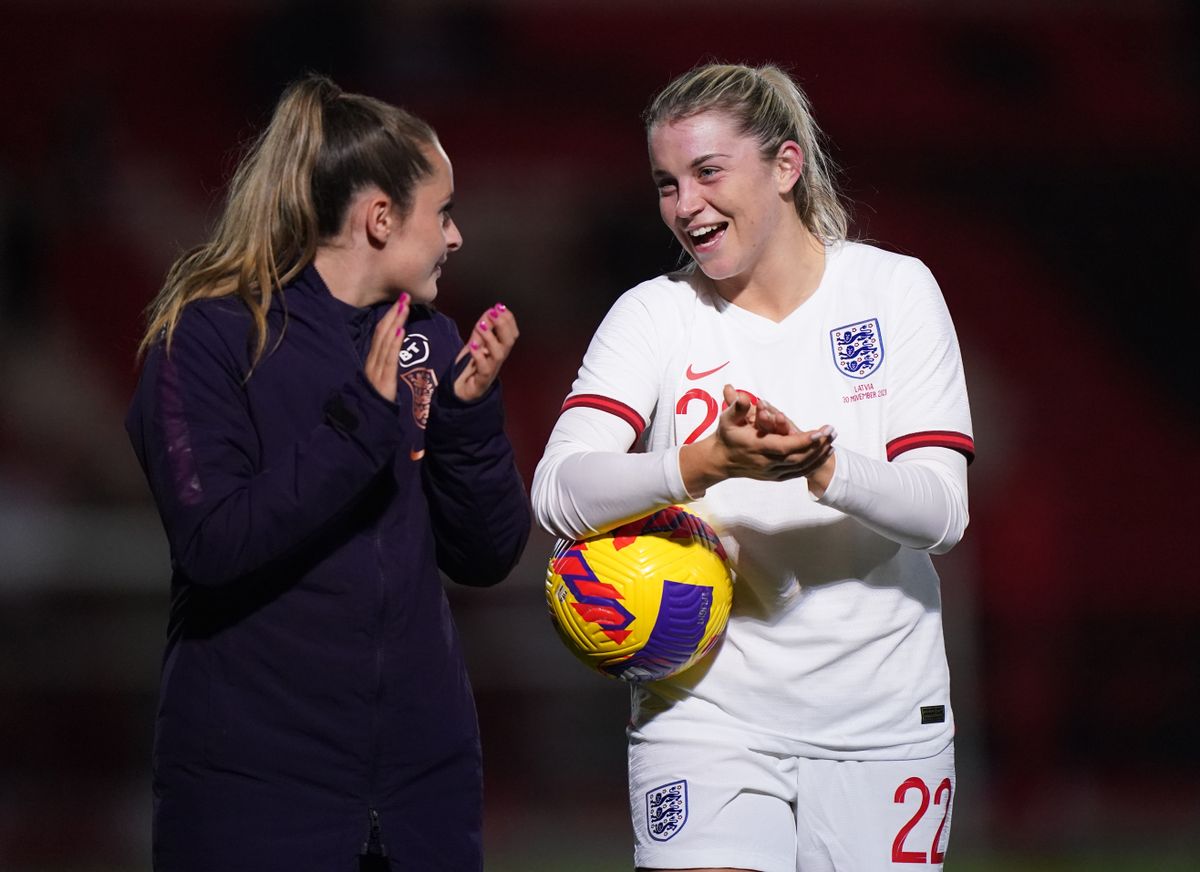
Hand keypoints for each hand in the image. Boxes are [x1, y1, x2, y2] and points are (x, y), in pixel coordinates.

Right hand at [364, 293, 410, 401]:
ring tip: (404, 306)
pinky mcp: (382, 382)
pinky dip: (394, 344)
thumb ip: (385, 368)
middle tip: (404, 296)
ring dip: (395, 322)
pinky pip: (389, 360)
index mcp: (372, 363)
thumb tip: (395, 350)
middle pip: (381, 334)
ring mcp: (376, 372)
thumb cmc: (377, 405)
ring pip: (385, 342)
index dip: (389, 318)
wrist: (368, 425)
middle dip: (394, 314)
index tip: (399, 303)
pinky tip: (400, 331)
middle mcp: (372, 364)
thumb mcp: (382, 383)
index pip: (380, 335)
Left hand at [454, 302, 518, 401]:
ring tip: (481, 325)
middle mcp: (498, 358)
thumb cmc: (472, 366)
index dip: (508, 320)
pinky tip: (473, 345)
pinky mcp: (482, 380)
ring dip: (491, 337)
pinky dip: (479, 356)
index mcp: (500, 349)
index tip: (500, 307)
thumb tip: (492, 310)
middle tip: (494, 313)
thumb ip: (484, 327)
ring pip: (498, 354)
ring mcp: (491, 369)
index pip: (511, 333)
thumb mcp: (477, 342)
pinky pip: (484, 368)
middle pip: (508, 342)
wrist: (462, 390)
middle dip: (503, 325)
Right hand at [680, 384, 835, 493]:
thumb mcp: (727, 419)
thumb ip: (736, 407)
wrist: (720, 460)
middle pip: (798, 458)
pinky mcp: (775, 476)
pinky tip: (823, 454)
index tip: (820, 432)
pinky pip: (798, 473)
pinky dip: (812, 464)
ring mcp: (772, 472)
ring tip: (832, 441)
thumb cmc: (726, 436)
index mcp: (757, 448)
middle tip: (832, 432)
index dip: (804, 441)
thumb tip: (743, 396)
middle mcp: (766, 463)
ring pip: (800, 466)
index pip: (785, 446)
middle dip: (817, 446)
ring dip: (818, 455)